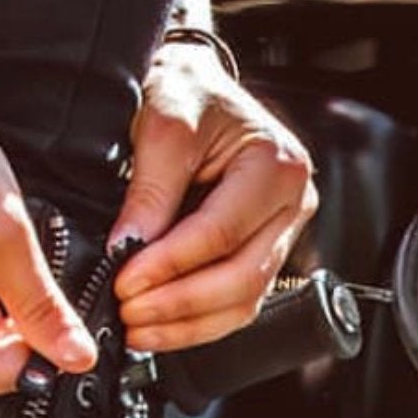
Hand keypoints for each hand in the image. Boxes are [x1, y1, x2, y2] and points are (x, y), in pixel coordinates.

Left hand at [112, 42, 318, 353]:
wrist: (196, 90)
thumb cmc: (189, 94)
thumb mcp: (164, 122)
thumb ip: (150, 188)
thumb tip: (129, 248)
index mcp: (278, 165)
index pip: (222, 233)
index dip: (171, 264)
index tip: (126, 279)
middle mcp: (291, 205)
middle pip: (240, 278)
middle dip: (179, 304)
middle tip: (130, 310)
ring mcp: (281, 235)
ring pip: (241, 303)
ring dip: (186, 325)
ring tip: (138, 327)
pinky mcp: (262, 257)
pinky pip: (234, 306)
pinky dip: (195, 324)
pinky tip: (159, 326)